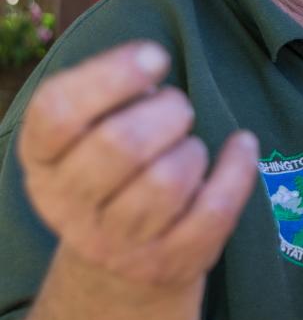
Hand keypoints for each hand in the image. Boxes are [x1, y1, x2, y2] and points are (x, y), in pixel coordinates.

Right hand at [18, 40, 258, 291]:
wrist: (119, 261)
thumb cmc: (114, 166)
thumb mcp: (93, 128)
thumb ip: (113, 93)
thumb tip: (151, 63)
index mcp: (43, 158)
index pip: (59, 111)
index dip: (112, 75)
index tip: (156, 56)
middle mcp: (68, 205)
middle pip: (119, 144)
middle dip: (167, 111)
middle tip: (177, 107)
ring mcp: (116, 243)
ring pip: (166, 182)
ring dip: (192, 149)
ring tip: (188, 145)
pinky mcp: (168, 263)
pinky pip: (214, 211)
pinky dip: (237, 170)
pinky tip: (242, 146)